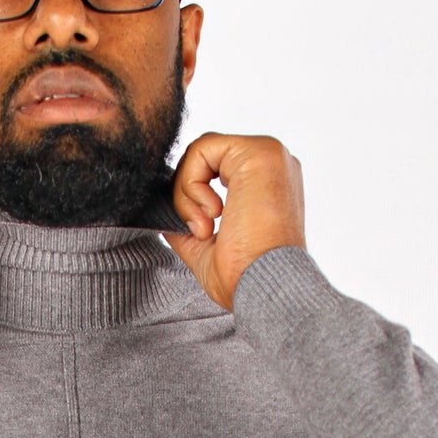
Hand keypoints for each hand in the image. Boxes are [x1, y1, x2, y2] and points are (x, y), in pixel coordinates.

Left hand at [168, 133, 305, 310]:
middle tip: (202, 232)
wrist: (266, 288)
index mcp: (267, 184)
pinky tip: (210, 216)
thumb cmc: (246, 278)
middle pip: (206, 157)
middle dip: (187, 194)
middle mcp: (273, 164)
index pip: (216, 167)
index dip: (194, 197)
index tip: (205, 234)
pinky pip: (201, 149)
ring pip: (200, 152)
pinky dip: (191, 184)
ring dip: (187, 193)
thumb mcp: (207, 247)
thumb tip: (164, 211)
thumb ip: (188, 221)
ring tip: (205, 227)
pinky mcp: (258, 152)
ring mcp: (268, 155)